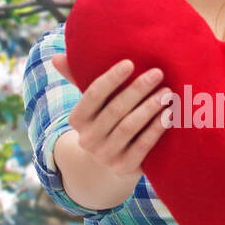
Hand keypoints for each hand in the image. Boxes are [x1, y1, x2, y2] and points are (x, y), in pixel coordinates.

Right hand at [50, 53, 171, 180]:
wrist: (107, 166)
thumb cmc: (103, 123)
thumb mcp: (91, 105)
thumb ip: (76, 79)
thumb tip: (55, 57)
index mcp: (77, 119)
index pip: (93, 95)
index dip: (111, 79)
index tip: (130, 63)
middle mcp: (88, 139)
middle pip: (114, 110)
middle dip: (137, 90)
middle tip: (157, 73)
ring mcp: (105, 155)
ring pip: (129, 127)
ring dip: (150, 107)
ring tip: (167, 92)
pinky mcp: (124, 167)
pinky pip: (142, 146)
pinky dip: (156, 129)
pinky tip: (169, 114)